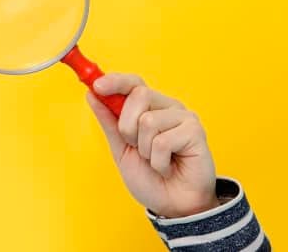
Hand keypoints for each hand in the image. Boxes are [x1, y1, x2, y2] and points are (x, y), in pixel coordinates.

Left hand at [87, 73, 218, 217]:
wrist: (173, 206)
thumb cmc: (150, 178)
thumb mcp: (121, 149)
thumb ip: (109, 121)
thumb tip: (91, 94)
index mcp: (149, 108)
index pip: (132, 83)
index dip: (115, 80)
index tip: (97, 85)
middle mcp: (167, 107)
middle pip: (138, 94)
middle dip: (127, 127)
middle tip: (137, 148)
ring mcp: (183, 117)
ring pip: (148, 120)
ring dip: (145, 149)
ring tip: (155, 160)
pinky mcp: (195, 131)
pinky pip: (163, 141)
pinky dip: (159, 161)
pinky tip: (168, 167)